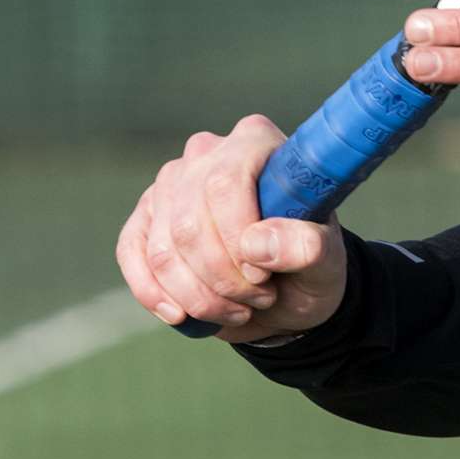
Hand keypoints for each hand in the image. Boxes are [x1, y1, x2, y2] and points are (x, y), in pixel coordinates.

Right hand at [115, 115, 351, 343]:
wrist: (285, 290)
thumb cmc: (308, 262)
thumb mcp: (326, 260)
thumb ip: (308, 246)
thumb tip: (256, 244)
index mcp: (255, 143)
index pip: (225, 183)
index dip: (238, 238)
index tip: (264, 276)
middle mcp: (206, 154)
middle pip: (190, 223)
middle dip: (222, 278)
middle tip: (258, 298)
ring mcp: (169, 185)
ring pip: (163, 249)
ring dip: (197, 295)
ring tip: (237, 308)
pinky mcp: (144, 219)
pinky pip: (132, 255)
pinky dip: (155, 294)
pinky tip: (181, 315)